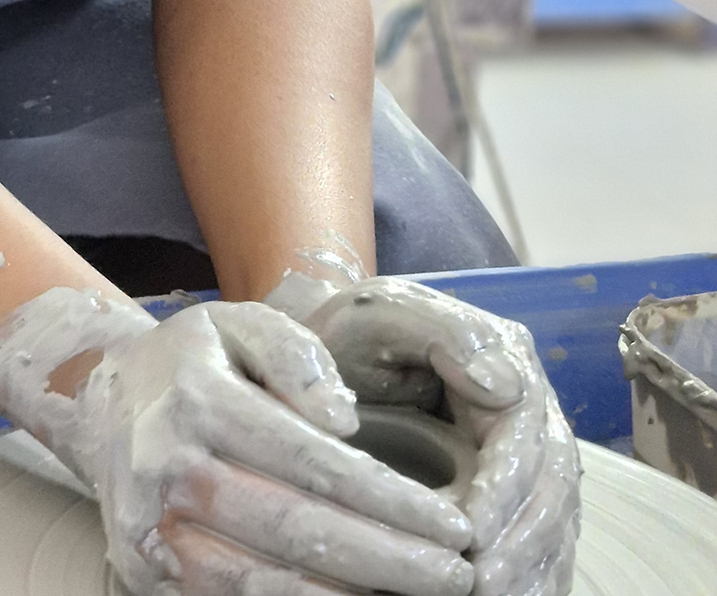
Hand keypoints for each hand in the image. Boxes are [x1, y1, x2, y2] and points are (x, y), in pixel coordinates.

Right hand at [0, 288, 473, 593]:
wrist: (99, 406)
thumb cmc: (194, 363)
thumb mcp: (240, 325)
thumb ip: (296, 357)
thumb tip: (346, 421)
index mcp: (197, 399)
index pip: (311, 462)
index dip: (391, 501)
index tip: (456, 526)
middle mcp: (165, 468)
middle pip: (295, 531)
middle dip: (389, 563)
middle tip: (459, 578)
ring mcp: (148, 530)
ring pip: (264, 586)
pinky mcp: (142, 574)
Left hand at [299, 278, 580, 595]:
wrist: (330, 351)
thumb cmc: (350, 334)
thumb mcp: (381, 315)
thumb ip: (441, 334)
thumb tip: (504, 386)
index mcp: (502, 356)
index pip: (524, 432)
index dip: (506, 487)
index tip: (474, 534)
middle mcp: (526, 404)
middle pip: (551, 483)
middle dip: (523, 541)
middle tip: (484, 585)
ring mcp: (527, 448)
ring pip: (555, 517)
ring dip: (530, 566)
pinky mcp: (515, 486)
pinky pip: (543, 538)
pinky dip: (533, 574)